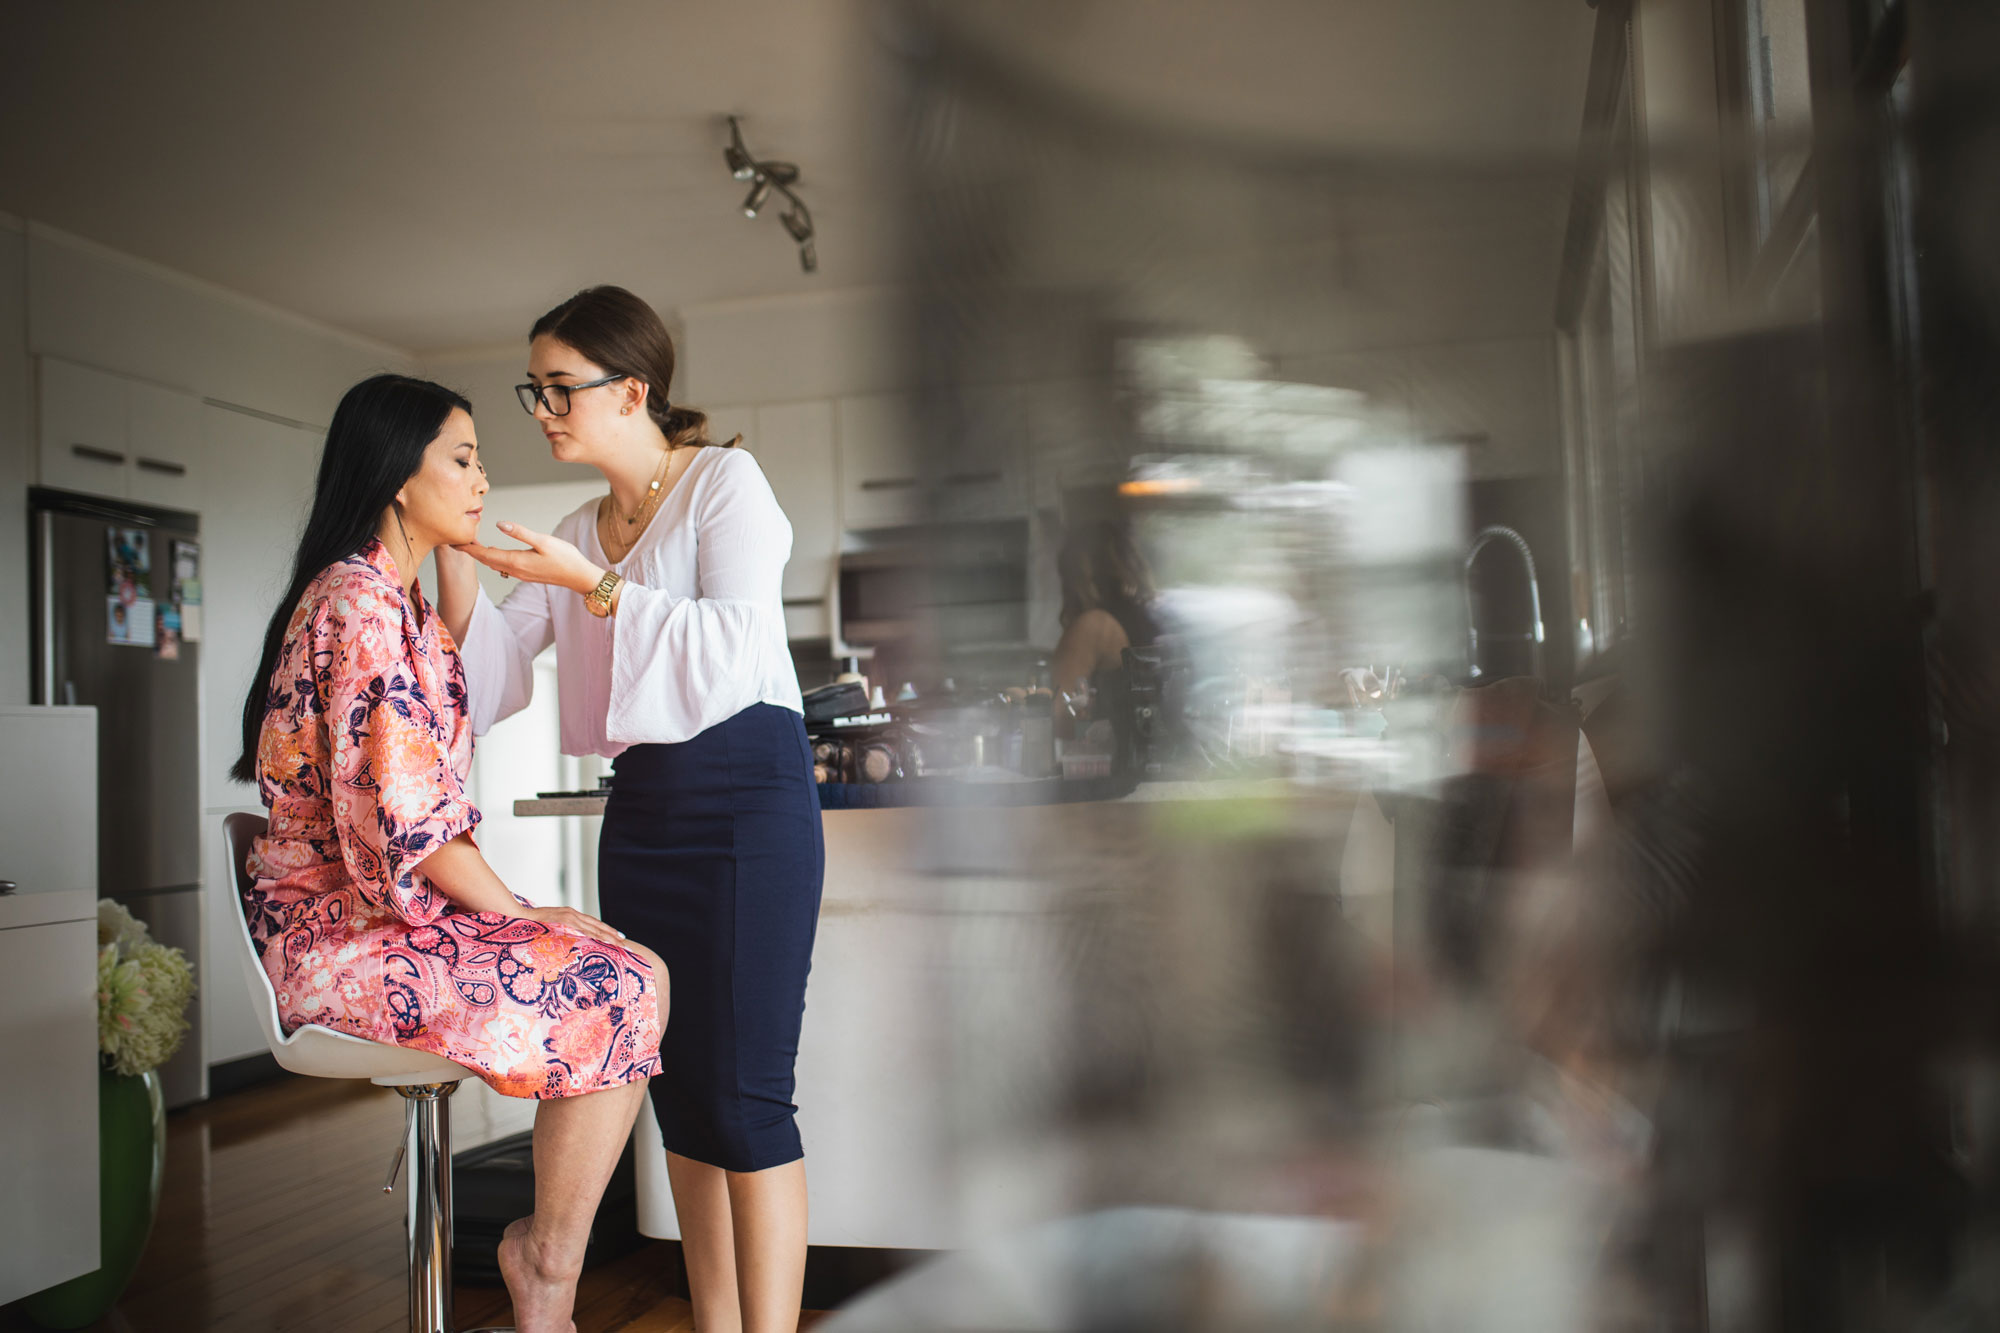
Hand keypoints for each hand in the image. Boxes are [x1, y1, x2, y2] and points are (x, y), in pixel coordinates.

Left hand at [462, 522, 602, 594]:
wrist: (579, 576)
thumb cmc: (565, 558)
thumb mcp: (544, 541)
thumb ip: (520, 532)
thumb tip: (500, 523)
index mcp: (516, 561)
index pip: (485, 554)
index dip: (468, 548)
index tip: (453, 542)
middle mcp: (515, 570)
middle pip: (486, 560)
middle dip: (471, 551)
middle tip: (456, 540)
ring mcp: (520, 574)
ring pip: (494, 564)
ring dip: (482, 555)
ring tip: (471, 544)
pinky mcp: (526, 573)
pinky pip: (503, 566)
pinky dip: (493, 558)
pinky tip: (493, 552)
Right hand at [522, 904, 629, 948]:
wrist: (519, 916)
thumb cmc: (533, 924)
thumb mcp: (551, 928)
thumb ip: (561, 932)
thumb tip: (569, 942)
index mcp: (571, 917)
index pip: (593, 925)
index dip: (606, 931)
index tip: (619, 938)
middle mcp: (572, 915)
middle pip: (596, 926)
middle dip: (611, 934)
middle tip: (625, 942)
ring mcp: (568, 916)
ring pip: (591, 927)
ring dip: (605, 935)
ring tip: (617, 942)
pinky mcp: (562, 919)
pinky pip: (579, 928)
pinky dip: (591, 934)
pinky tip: (600, 939)